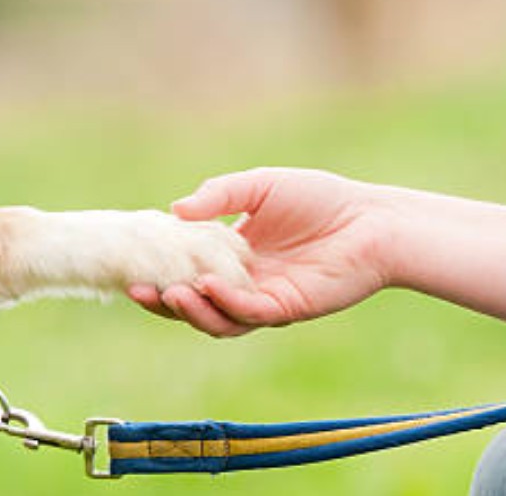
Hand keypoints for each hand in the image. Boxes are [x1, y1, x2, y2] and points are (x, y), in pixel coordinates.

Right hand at [128, 168, 392, 336]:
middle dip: (163, 301)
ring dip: (190, 310)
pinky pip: (248, 314)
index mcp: (231, 255)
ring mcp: (262, 299)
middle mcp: (242, 282)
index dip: (158, 271)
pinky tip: (210, 286)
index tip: (133, 264)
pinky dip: (225, 304)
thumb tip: (174, 210)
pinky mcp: (286, 309)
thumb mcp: (259, 186)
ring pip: (217, 319)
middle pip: (193, 304)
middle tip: (139, 289)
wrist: (372, 220)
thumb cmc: (320, 198)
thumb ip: (218, 196)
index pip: (185, 270)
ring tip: (171, 292)